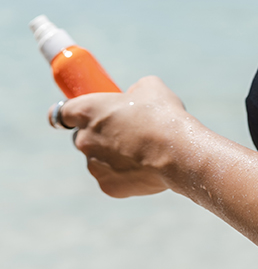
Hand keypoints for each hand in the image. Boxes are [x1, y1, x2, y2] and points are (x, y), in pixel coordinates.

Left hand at [53, 76, 187, 198]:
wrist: (177, 151)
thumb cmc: (161, 114)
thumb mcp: (150, 87)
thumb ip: (132, 91)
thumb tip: (131, 99)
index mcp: (88, 111)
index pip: (62, 113)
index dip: (71, 113)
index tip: (78, 115)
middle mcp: (84, 140)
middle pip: (81, 136)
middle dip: (98, 133)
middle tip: (124, 128)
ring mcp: (94, 166)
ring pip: (98, 158)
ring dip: (112, 153)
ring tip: (142, 147)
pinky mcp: (108, 186)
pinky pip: (112, 176)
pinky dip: (124, 172)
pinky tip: (146, 163)